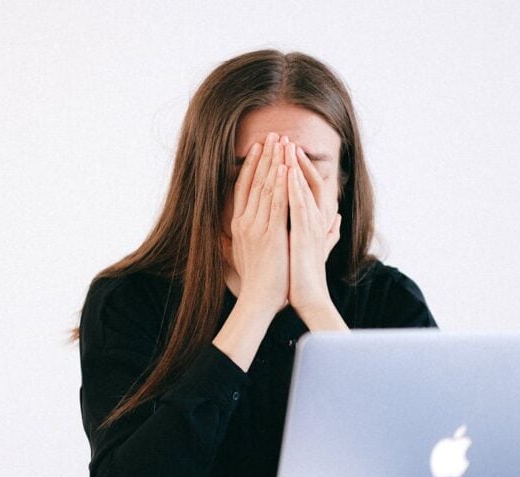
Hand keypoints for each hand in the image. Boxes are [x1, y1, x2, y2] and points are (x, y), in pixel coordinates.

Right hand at [226, 132, 289, 317]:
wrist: (259, 300)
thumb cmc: (256, 281)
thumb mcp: (244, 255)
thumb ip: (242, 239)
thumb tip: (234, 232)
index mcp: (239, 225)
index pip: (244, 188)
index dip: (252, 166)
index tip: (259, 147)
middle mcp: (244, 222)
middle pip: (254, 182)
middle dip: (264, 156)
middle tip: (273, 134)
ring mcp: (256, 227)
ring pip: (265, 188)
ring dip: (274, 162)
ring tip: (281, 142)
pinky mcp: (270, 234)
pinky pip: (276, 203)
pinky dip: (280, 184)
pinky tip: (286, 167)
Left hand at [284, 140, 341, 315]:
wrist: (309, 298)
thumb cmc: (307, 277)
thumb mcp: (315, 248)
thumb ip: (328, 233)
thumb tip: (338, 221)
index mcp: (315, 221)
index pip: (307, 187)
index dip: (298, 168)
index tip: (285, 151)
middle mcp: (316, 219)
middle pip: (305, 181)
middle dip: (294, 159)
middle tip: (283, 138)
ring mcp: (311, 225)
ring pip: (302, 188)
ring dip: (294, 165)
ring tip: (285, 145)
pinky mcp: (304, 233)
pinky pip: (298, 204)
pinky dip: (292, 186)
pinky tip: (285, 171)